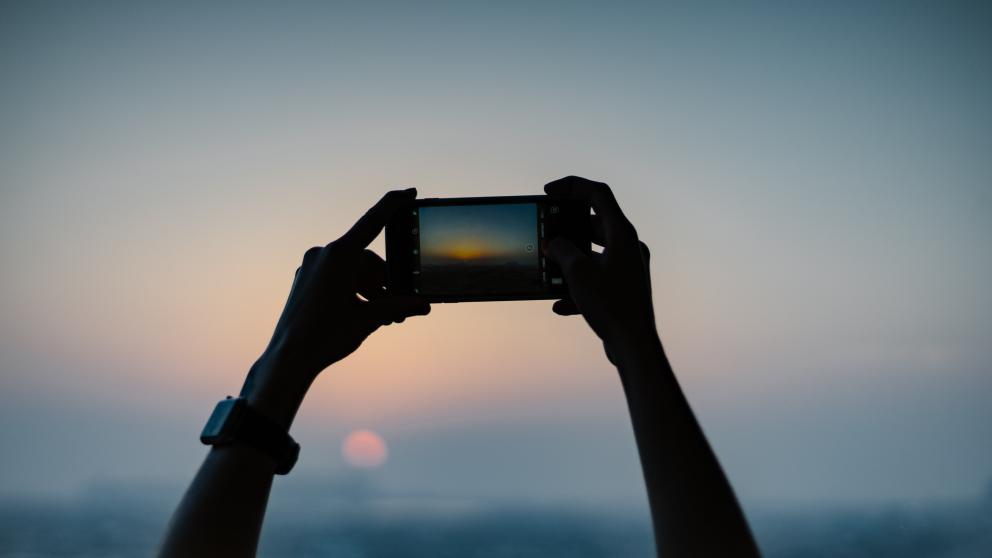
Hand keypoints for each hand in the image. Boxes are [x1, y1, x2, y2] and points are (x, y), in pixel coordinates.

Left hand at [242, 188, 429, 425]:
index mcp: (339, 255)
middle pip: (367, 258)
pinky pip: (338, 276)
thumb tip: (424, 305)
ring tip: (383, 316)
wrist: (289, 358)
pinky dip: (354, 289)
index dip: (393, 204)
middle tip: (400, 306)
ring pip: (353, 269)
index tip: (409, 192)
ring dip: (371, 289)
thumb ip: (398, 307)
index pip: (372, 221)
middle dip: (386, 281)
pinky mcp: (306, 279)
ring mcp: (311, 266)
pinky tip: (362, 312)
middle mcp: (323, 254)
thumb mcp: (369, 319)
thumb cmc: (326, 336)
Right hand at [545, 176, 656, 363]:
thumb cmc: (611, 305)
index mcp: (622, 234)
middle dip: (567, 228)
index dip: (572, 186)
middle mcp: (629, 247)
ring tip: (549, 269)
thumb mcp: (577, 273)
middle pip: (595, 224)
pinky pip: (597, 279)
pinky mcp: (624, 288)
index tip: (549, 192)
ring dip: (570, 260)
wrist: (634, 344)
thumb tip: (553, 243)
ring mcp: (628, 267)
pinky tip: (560, 304)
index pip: (598, 194)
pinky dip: (578, 287)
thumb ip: (562, 251)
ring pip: (593, 253)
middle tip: (547, 232)